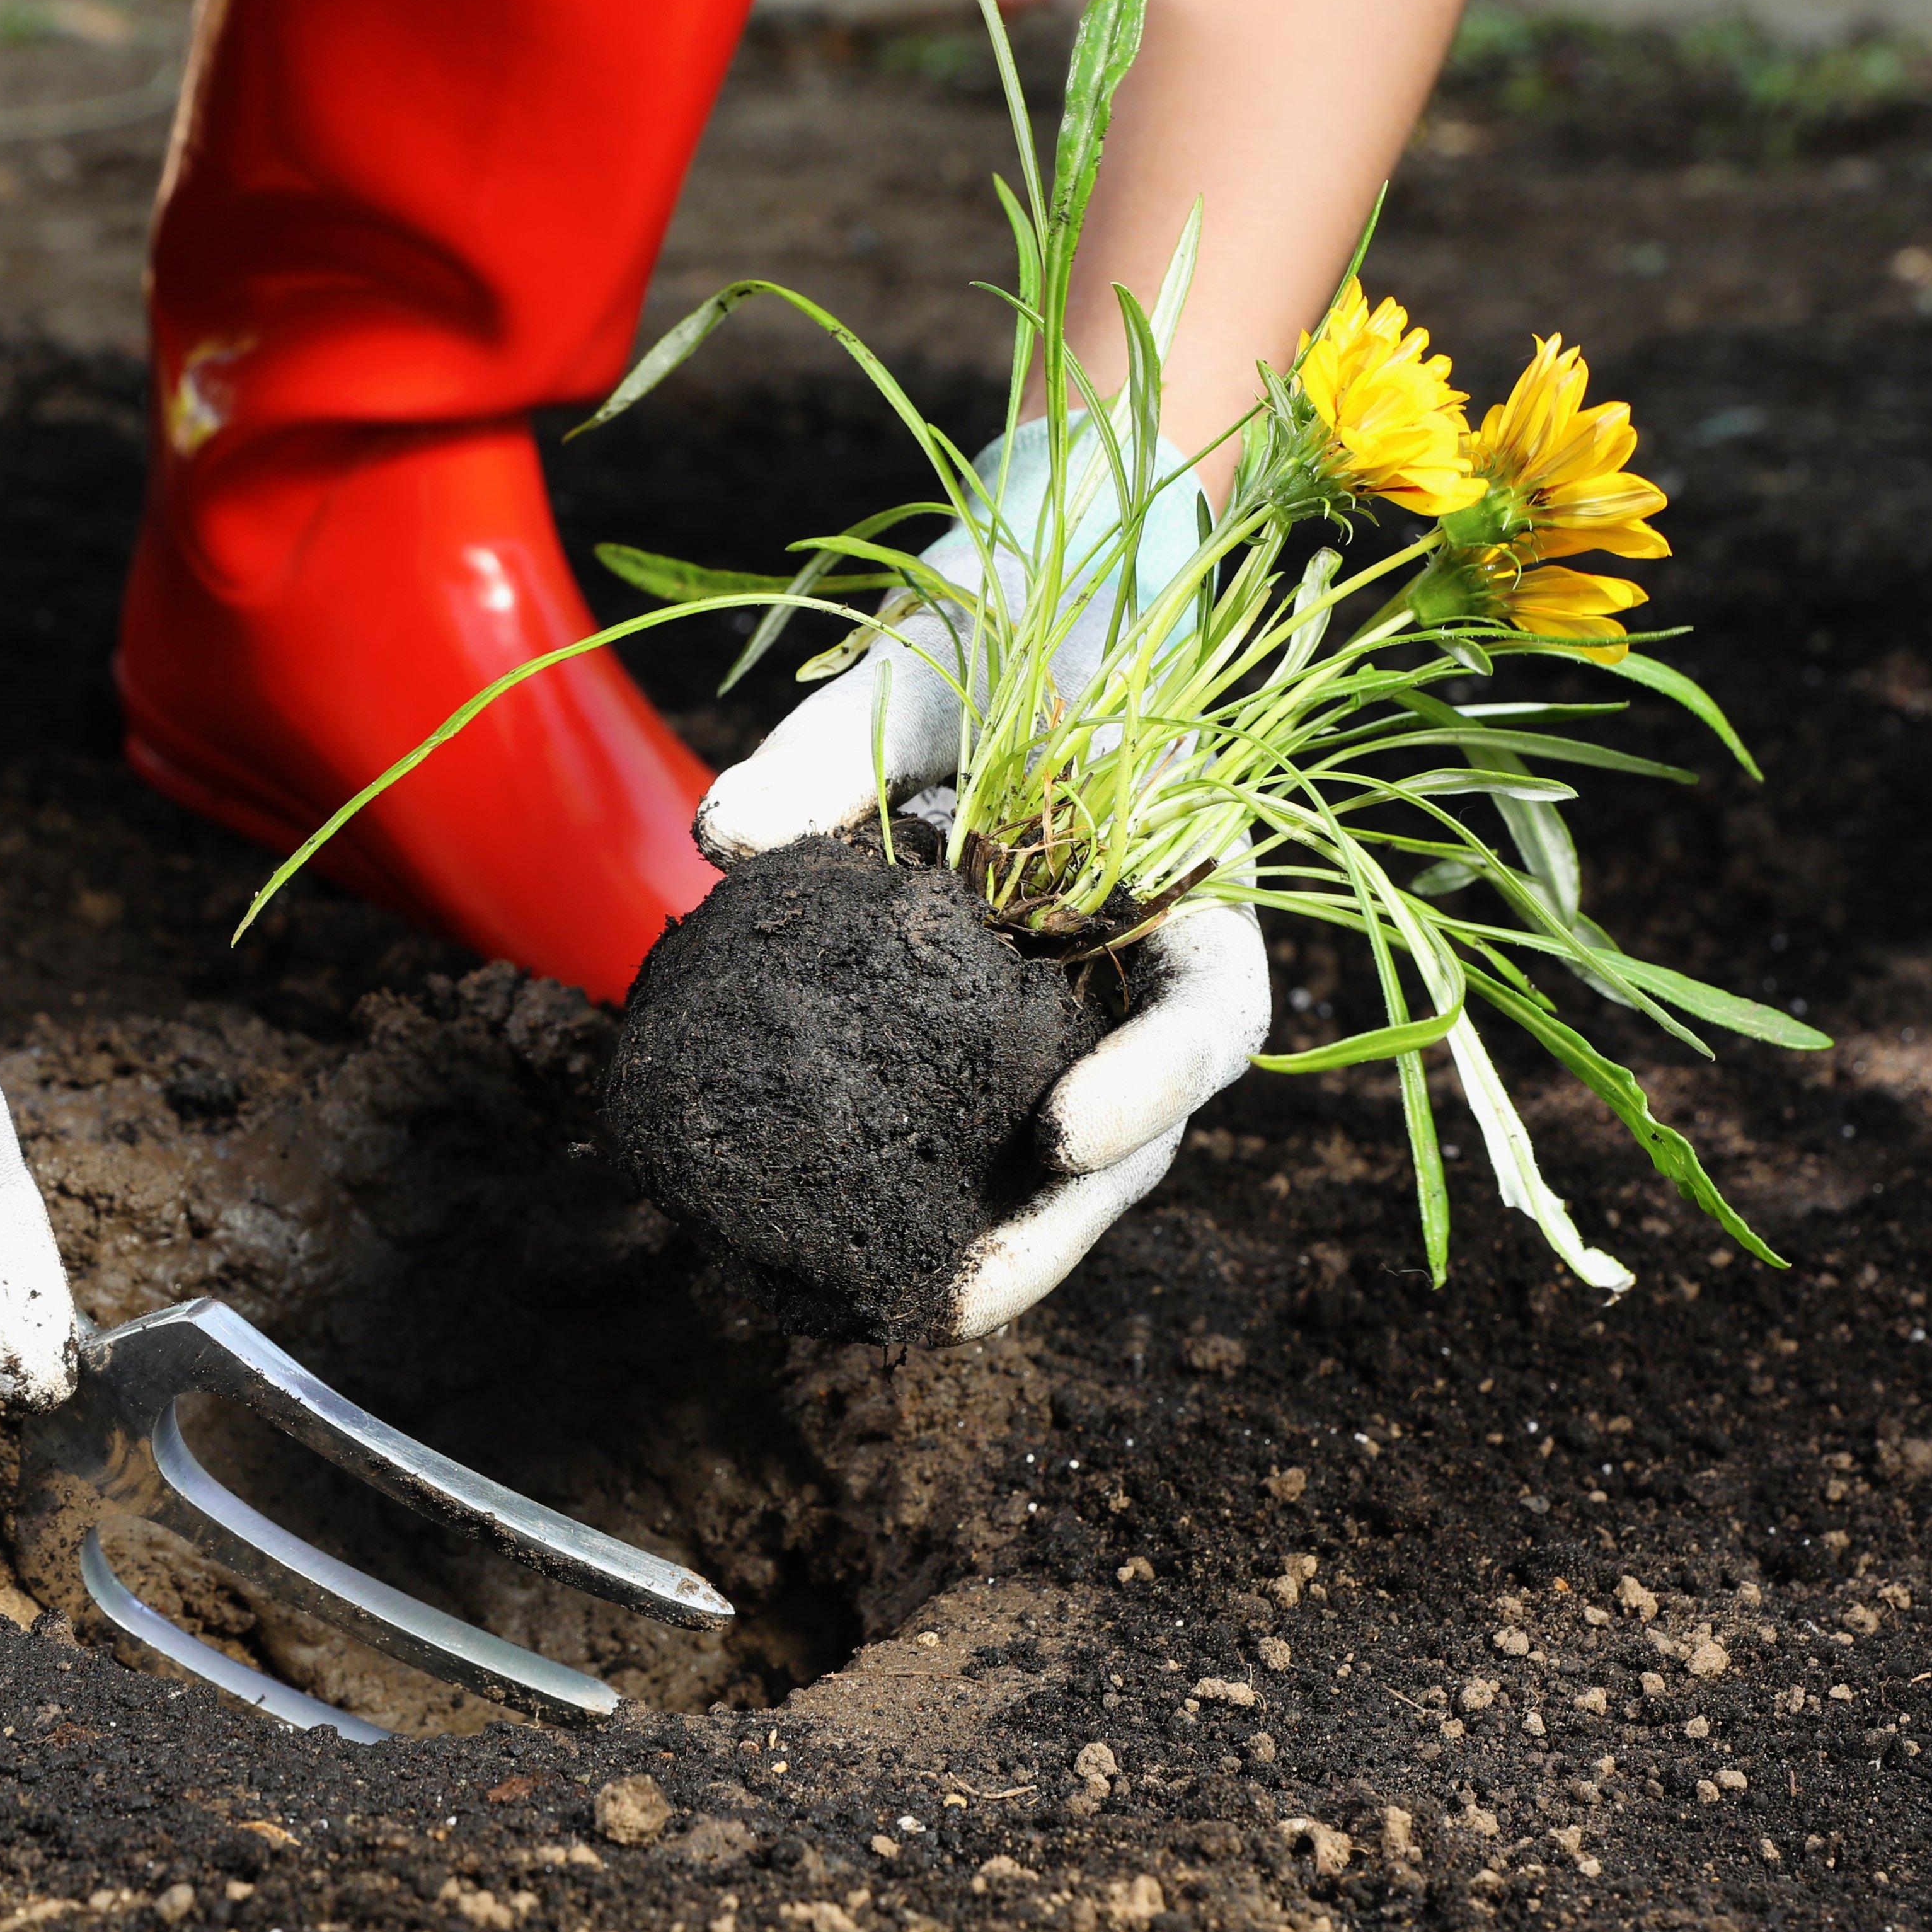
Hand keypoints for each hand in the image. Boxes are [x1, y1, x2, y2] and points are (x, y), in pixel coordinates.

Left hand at [689, 420, 1270, 1337]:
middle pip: (1145, 1131)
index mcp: (1189, 882)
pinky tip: (853, 1248)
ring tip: (908, 1311)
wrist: (1013, 620)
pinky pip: (983, 1123)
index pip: (1210, 1006)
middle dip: (1064, 1227)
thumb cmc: (991, 636)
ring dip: (1007, 1239)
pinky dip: (938, 1188)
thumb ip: (832, 750)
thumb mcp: (914, 673)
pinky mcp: (1002, 1033)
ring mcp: (1083, 1011)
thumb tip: (721, 839)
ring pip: (1075, 1156)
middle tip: (962, 1302)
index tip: (1063, 1131)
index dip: (1154, 1079)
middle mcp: (1149, 969)